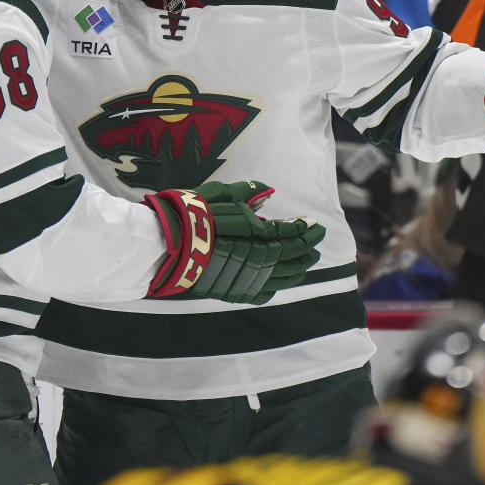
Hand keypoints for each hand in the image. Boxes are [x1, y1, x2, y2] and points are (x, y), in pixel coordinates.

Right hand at [143, 180, 324, 304]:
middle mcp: (259, 258)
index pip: (290, 232)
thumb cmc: (194, 214)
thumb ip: (248, 193)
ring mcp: (247, 277)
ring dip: (298, 268)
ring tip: (307, 261)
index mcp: (260, 234)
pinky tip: (279, 283)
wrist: (167, 245)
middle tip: (316, 241)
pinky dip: (275, 287)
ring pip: (282, 276)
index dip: (303, 228)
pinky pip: (262, 293)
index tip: (312, 224)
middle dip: (307, 247)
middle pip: (292, 254)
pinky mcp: (233, 291)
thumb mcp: (222, 194)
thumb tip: (268, 191)